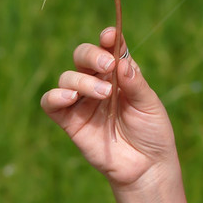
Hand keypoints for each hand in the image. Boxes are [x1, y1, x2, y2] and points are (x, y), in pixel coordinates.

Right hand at [41, 27, 177, 187]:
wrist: (146, 167)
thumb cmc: (152, 131)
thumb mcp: (149, 104)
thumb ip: (135, 83)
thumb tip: (121, 62)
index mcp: (119, 73)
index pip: (109, 48)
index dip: (108, 38)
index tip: (110, 35)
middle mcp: (98, 82)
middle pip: (82, 56)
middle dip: (91, 55)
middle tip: (107, 64)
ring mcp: (82, 101)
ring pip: (68, 77)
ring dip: (83, 80)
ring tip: (104, 94)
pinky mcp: (69, 121)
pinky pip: (51, 103)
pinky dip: (55, 96)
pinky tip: (70, 98)